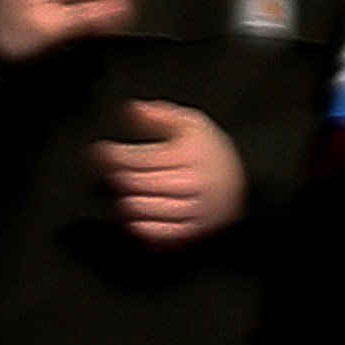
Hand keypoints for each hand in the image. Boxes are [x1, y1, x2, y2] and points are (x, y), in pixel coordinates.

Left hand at [97, 100, 248, 245]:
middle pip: (136, 185)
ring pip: (143, 211)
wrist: (245, 184)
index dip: (112, 155)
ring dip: (124, 202)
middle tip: (107, 172)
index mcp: (188, 156)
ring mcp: (193, 211)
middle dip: (115, 178)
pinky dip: (140, 228)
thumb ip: (160, 114)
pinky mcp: (194, 231)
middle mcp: (191, 185)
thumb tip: (131, 110)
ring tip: (120, 193)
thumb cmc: (213, 152)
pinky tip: (132, 218)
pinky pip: (160, 235)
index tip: (99, 151)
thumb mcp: (192, 123)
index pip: (138, 158)